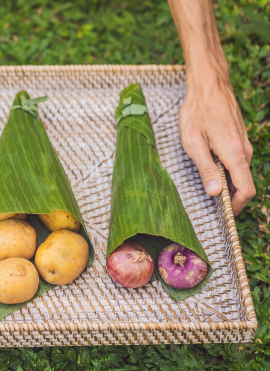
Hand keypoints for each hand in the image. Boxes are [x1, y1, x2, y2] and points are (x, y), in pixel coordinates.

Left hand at [179, 79, 254, 214]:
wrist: (209, 86)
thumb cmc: (197, 112)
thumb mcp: (193, 143)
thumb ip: (206, 169)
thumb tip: (216, 193)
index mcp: (234, 154)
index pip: (246, 190)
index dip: (237, 206)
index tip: (224, 216)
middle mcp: (244, 151)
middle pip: (244, 184)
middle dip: (230, 198)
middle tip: (210, 207)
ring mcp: (243, 144)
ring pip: (240, 173)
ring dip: (227, 184)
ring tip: (208, 189)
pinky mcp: (238, 140)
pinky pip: (237, 162)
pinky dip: (228, 172)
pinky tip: (211, 171)